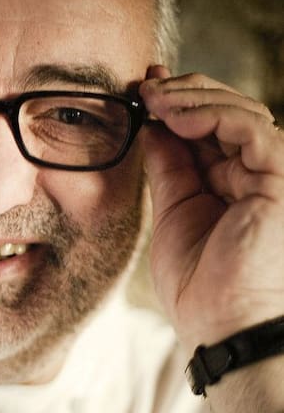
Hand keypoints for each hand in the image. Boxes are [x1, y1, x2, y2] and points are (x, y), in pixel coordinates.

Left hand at [140, 66, 283, 412]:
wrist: (220, 326)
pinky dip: (212, 115)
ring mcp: (271, 174)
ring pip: (242, 112)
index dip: (177, 100)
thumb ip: (169, 164)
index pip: (208, 126)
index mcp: (230, 180)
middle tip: (144, 86)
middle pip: (227, 111)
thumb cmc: (197, 281)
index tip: (142, 86)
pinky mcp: (281, 179)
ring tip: (152, 98)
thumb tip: (150, 124)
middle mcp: (254, 172)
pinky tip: (174, 117)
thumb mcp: (173, 208)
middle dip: (184, 92)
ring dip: (192, 98)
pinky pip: (252, 130)